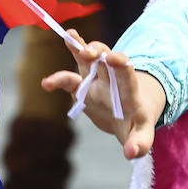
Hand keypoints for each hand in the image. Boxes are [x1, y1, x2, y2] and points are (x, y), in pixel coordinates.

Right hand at [41, 30, 167, 159]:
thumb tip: (131, 152)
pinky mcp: (81, 87)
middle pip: (105, 59)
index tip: (116, 58)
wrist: (126, 117)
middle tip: (90, 52)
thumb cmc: (135, 125)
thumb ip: (140, 143)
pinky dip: (57, 79)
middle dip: (98, 51)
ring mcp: (95, 81)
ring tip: (69, 36)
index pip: (126, 75)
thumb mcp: (142, 135)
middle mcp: (111, 80)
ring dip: (79, 47)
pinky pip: (67, 80)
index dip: (121, 66)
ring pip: (87, 59)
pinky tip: (46, 84)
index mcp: (129, 92)